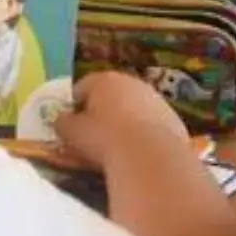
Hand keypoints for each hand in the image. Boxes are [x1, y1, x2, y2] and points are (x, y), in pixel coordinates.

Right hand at [53, 72, 187, 168]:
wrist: (149, 155)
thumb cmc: (103, 138)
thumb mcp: (73, 133)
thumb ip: (64, 123)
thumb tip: (61, 120)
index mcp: (104, 80)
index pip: (82, 87)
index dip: (74, 106)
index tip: (71, 125)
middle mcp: (133, 82)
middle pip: (111, 95)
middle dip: (102, 112)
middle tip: (93, 136)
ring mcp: (156, 99)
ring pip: (134, 109)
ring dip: (125, 123)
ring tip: (117, 148)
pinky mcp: (173, 118)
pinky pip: (152, 124)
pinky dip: (144, 135)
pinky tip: (138, 153)